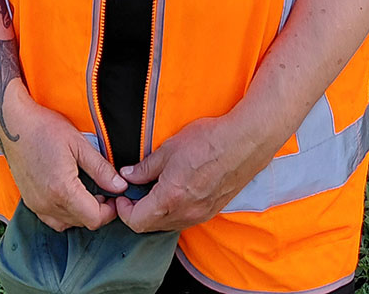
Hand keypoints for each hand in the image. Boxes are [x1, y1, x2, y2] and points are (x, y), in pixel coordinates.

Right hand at [1, 82, 128, 231]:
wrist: (12, 123)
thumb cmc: (44, 128)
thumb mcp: (79, 144)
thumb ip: (101, 169)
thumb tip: (119, 186)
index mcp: (63, 190)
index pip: (93, 219)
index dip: (109, 212)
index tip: (114, 197)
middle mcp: (47, 203)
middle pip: (82, 223)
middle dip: (97, 211)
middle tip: (104, 190)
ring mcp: (36, 204)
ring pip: (67, 224)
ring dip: (81, 213)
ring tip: (87, 192)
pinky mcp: (29, 201)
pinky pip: (52, 219)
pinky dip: (65, 214)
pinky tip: (70, 195)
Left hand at [113, 113, 281, 232]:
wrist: (244, 143)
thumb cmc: (208, 141)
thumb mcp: (168, 149)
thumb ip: (145, 167)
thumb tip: (128, 175)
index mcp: (170, 198)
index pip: (137, 221)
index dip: (124, 211)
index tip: (123, 196)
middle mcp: (185, 213)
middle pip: (151, 226)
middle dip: (138, 213)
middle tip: (135, 193)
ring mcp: (201, 215)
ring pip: (169, 225)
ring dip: (157, 214)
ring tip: (154, 191)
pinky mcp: (212, 211)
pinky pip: (185, 220)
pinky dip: (174, 211)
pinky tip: (176, 192)